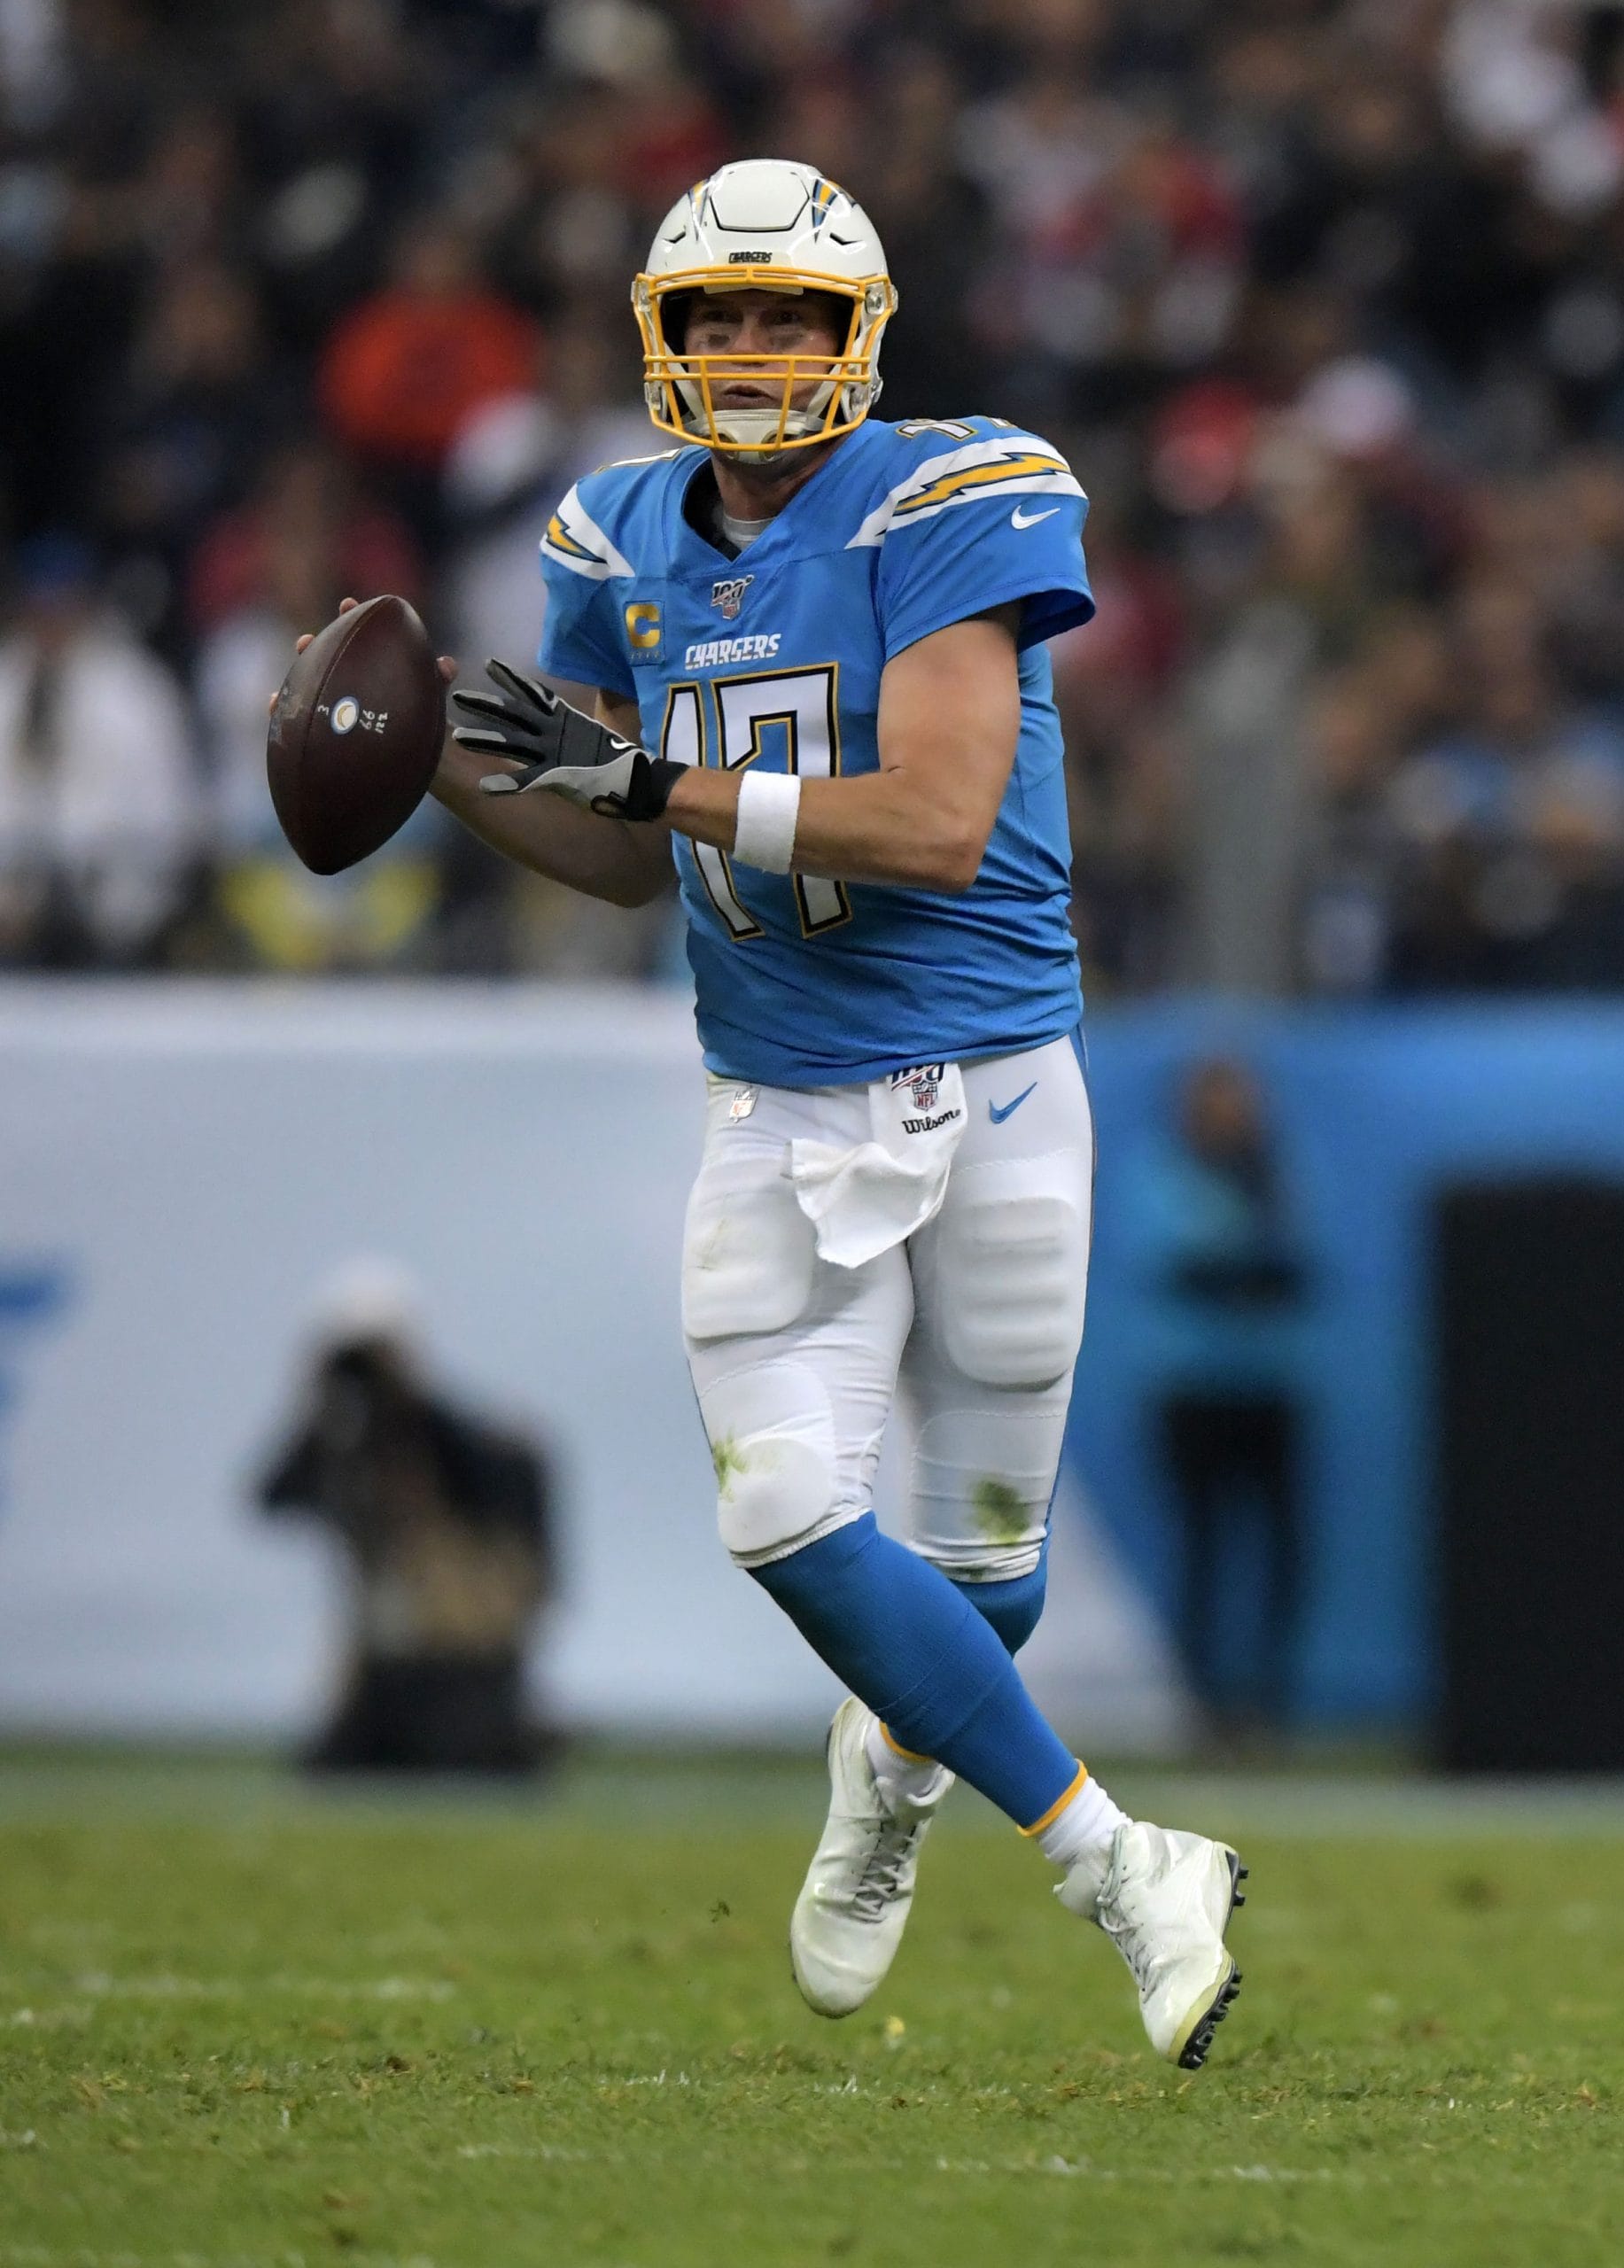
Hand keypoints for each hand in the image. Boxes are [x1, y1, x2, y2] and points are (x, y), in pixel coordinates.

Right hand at [267, 595, 457, 715]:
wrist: (417, 760)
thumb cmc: (422, 721)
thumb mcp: (431, 697)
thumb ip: (437, 678)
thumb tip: (446, 665)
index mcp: (370, 667)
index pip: (357, 634)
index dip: (351, 616)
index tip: (347, 604)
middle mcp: (348, 681)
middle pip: (324, 657)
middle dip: (313, 648)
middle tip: (305, 642)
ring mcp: (334, 704)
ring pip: (307, 685)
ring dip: (294, 678)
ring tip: (283, 684)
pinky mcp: (324, 727)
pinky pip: (299, 717)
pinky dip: (283, 709)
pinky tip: (273, 705)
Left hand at [450, 659, 684, 822]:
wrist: (641, 779)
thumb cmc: (619, 758)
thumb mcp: (596, 730)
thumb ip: (580, 722)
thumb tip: (580, 710)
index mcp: (564, 719)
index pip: (533, 693)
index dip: (511, 679)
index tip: (490, 663)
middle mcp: (554, 732)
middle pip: (512, 715)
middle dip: (484, 705)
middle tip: (456, 696)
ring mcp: (554, 753)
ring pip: (511, 744)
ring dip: (484, 740)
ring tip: (457, 738)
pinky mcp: (557, 777)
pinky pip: (527, 781)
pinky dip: (507, 784)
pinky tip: (484, 787)